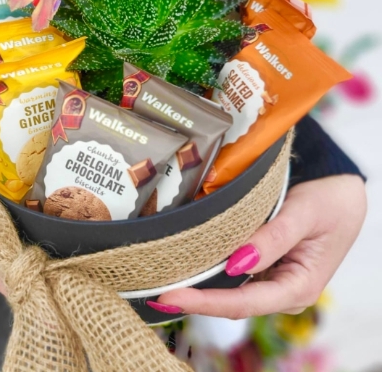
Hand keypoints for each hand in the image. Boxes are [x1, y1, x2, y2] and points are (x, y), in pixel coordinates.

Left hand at [149, 174, 365, 317]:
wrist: (342, 193)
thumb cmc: (329, 202)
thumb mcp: (303, 214)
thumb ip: (272, 239)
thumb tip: (236, 264)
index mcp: (298, 288)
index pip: (244, 303)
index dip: (205, 302)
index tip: (172, 296)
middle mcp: (281, 291)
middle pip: (231, 303)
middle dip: (194, 299)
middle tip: (154, 293)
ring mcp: (270, 281)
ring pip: (228, 291)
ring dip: (197, 287)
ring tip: (159, 282)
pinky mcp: (261, 268)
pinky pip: (230, 275)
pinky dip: (207, 272)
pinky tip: (183, 265)